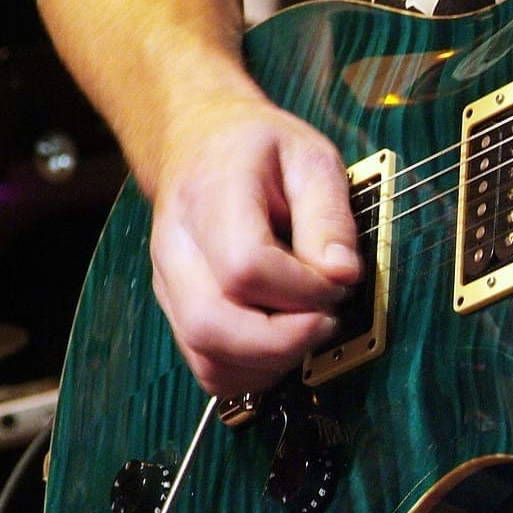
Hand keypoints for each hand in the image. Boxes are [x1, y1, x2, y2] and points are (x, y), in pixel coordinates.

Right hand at [147, 91, 360, 394]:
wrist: (200, 141)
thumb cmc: (260, 149)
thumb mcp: (311, 159)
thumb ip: (329, 216)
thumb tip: (343, 275)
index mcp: (210, 197)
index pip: (245, 267)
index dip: (301, 290)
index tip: (339, 282)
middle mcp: (176, 247)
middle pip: (212, 324)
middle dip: (284, 340)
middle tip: (328, 320)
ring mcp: (169, 283)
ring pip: (206, 355)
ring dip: (269, 361)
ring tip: (309, 330)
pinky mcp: (177, 308)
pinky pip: (206, 364)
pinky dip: (250, 371)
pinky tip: (284, 345)